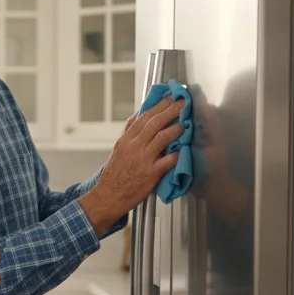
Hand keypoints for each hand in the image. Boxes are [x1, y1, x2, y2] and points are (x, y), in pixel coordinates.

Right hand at [80, 96, 185, 230]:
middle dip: (170, 110)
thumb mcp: (118, 149)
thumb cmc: (114, 175)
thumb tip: (137, 115)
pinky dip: (176, 154)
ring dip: (175, 129)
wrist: (108, 196)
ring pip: (161, 138)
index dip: (159, 106)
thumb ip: (129, 131)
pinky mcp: (151, 174)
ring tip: (184, 123)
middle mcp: (134, 147)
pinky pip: (167, 161)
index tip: (169, 98)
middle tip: (181, 103)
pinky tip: (183, 149)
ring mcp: (143, 160)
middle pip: (154, 123)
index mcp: (126, 140)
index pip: (144, 117)